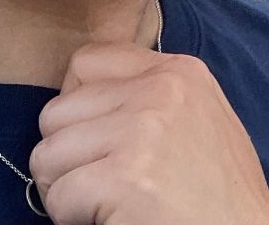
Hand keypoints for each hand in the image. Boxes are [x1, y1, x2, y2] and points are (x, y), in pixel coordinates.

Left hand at [30, 42, 268, 224]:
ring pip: (47, 154)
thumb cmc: (221, 197)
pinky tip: (112, 219)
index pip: (87, 60)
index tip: (96, 139)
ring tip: (103, 204)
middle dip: (65, 154)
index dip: (77, 104)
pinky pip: (58, 196)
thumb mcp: (200, 119)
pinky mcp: (125, 177)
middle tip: (95, 184)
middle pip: (57, 110)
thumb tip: (88, 101)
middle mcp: (160, 90)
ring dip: (64, 189)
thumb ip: (154, 97)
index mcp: (179, 72)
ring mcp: (142, 130)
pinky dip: (72, 218)